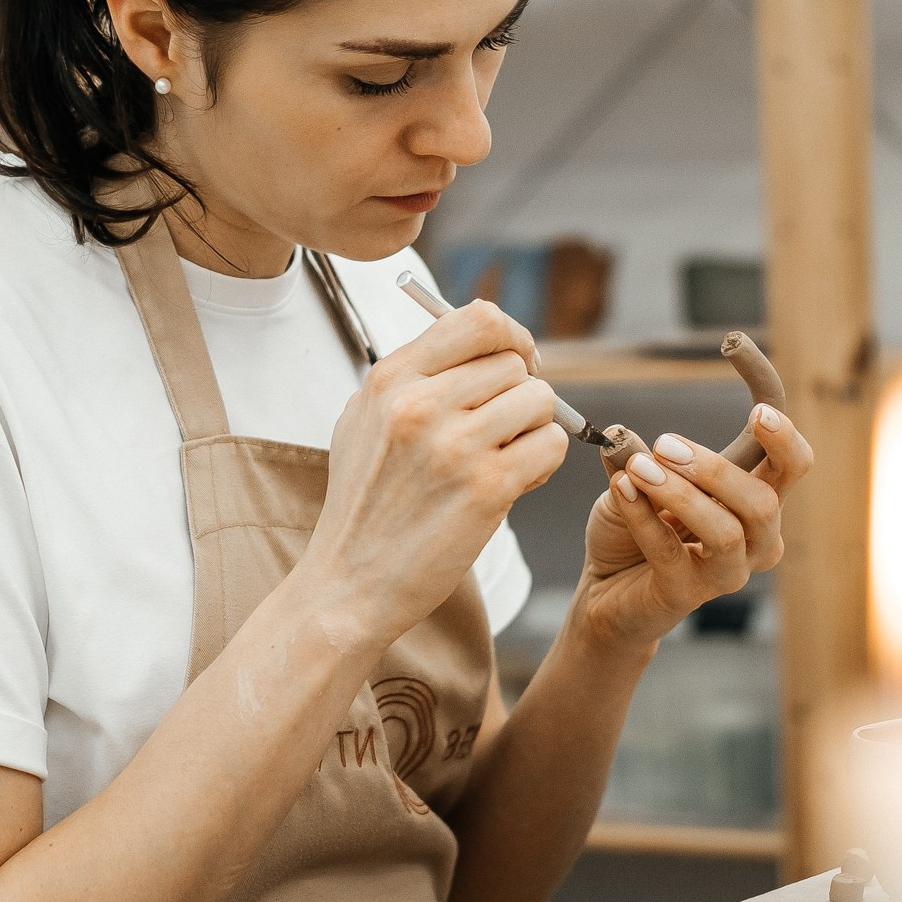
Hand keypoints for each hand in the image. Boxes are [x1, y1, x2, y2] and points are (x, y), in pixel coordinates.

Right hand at [304, 299, 569, 651]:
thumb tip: (481, 344)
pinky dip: (543, 462)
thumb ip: (413, 376)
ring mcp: (455, 444)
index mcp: (390, 379)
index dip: (511, 335)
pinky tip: (511, 482)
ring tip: (502, 457)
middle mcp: (420, 403)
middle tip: (504, 428)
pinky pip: (552, 444)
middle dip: (519, 393)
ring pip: (540, 400)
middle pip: (514, 362)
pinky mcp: (488, 487)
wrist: (349, 583)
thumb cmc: (362, 505)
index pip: (478, 319)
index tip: (515, 361)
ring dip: (534, 428)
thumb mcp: (363, 421)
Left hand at [575, 405, 814, 653]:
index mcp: (754, 504)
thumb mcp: (639, 480)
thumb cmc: (635, 530)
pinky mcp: (687, 594)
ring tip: (639, 469)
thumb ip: (642, 457)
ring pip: (726, 532)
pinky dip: (642, 516)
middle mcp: (754, 541)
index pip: (791, 469)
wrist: (606, 589)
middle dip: (715, 469)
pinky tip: (620, 491)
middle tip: (665, 445)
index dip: (785, 441)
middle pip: (763, 503)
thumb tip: (620, 433)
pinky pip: (671, 552)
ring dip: (680, 494)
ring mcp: (725, 573)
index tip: (759, 414)